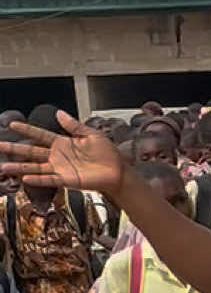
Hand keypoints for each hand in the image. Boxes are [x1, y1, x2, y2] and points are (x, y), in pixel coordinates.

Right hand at [0, 114, 125, 198]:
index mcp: (63, 143)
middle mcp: (58, 156)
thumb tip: (59, 112)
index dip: (27, 130)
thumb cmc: (107, 154)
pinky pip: (49, 179)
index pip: (40, 135)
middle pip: (31, 151)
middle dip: (14, 149)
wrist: (117, 171)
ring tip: (4, 167)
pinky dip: (37, 179)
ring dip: (19, 167)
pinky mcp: (67, 180)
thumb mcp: (91, 135)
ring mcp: (60, 169)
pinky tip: (25, 178)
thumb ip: (74, 126)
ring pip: (35, 167)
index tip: (12, 125)